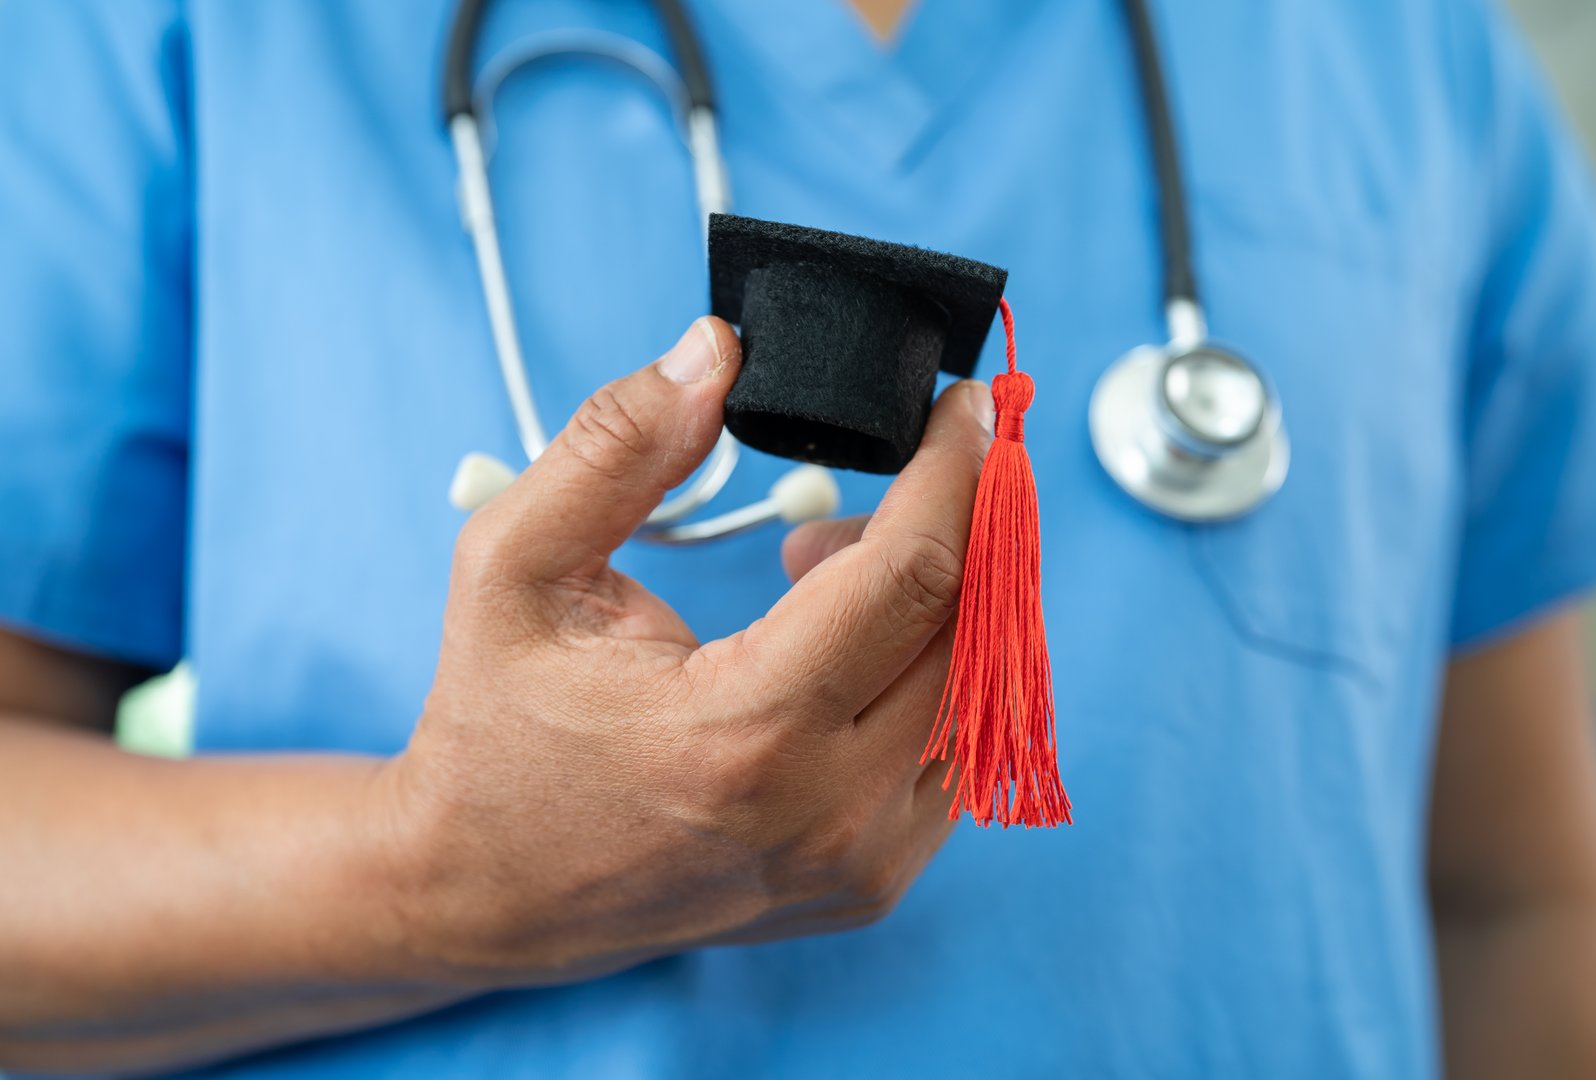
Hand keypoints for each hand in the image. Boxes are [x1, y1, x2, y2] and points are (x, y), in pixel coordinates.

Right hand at [378, 317, 992, 985]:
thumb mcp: (512, 563)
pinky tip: (846, 646)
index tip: (963, 406)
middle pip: (972, 630)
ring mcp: (862, 863)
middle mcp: (828, 814)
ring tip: (827, 567)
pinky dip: (928, 674)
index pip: (911, 575)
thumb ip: (615, 448)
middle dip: (959, 526)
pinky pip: (955, 753)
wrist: (488, 891)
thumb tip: (716, 351)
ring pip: (980, 694)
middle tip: (903, 468)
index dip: (952, 472)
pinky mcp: (873, 884)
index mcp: (744, 734)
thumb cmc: (495, 727)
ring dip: (941, 603)